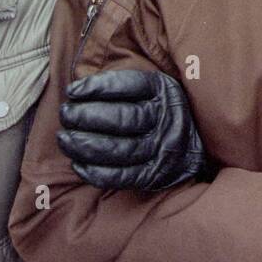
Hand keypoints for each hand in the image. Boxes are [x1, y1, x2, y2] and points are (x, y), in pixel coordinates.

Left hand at [58, 69, 206, 190]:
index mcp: (163, 91)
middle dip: (86, 116)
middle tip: (65, 115)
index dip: (97, 87)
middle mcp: (164, 119)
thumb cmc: (161, 111)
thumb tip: (78, 89)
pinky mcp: (155, 174)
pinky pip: (122, 176)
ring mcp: (161, 148)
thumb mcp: (155, 87)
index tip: (72, 91)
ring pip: (119, 149)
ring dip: (85, 145)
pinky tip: (77, 164)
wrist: (197, 146)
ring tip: (64, 139)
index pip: (129, 85)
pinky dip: (96, 172)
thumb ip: (124, 85)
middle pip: (122, 118)